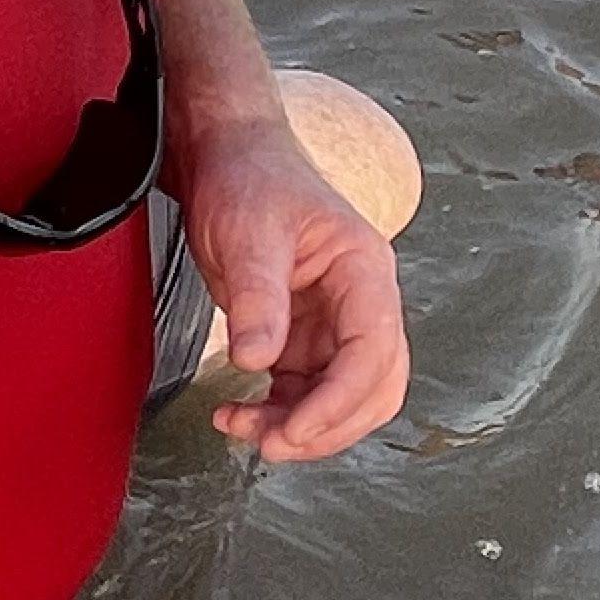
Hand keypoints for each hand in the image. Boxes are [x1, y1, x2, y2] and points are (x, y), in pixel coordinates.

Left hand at [178, 113, 409, 461]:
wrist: (226, 156)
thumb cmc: (248, 177)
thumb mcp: (248, 233)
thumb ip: (257, 298)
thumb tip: (257, 361)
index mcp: (364, 271)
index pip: (374, 352)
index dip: (338, 401)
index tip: (294, 430)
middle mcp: (360, 302)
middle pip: (372, 387)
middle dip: (326, 426)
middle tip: (270, 444)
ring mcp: (333, 323)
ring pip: (340, 398)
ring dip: (299, 426)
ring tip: (240, 426)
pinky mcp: (302, 336)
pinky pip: (305, 391)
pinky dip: (278, 413)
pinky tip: (238, 413)